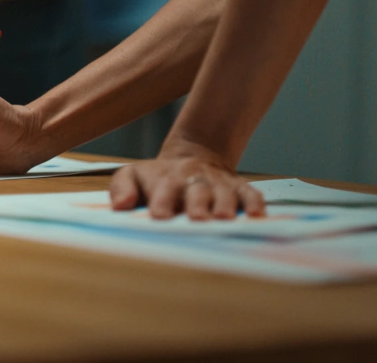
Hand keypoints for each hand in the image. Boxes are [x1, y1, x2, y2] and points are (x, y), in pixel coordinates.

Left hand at [108, 139, 265, 219]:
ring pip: (223, 193)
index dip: (162, 202)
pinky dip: (254, 204)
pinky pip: (250, 193)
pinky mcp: (238, 187)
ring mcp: (218, 183)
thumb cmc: (158, 177)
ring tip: (225, 219)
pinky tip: (257, 216)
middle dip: (197, 205)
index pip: (163, 189)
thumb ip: (122, 188)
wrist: (192, 157)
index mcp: (165, 178)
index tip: (159, 216)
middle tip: (196, 219)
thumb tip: (120, 206)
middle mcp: (193, 179)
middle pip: (196, 191)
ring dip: (225, 205)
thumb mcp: (133, 175)